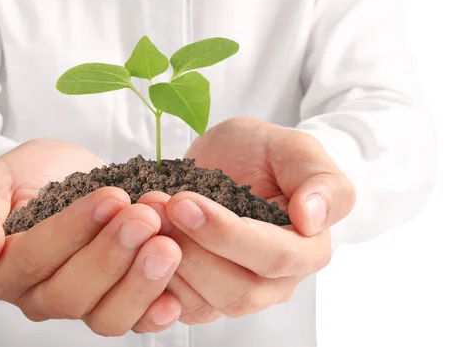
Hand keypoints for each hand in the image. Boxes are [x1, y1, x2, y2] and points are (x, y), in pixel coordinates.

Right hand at [0, 139, 182, 334]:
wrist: (61, 178)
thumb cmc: (26, 177)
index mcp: (1, 268)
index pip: (32, 259)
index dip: (71, 232)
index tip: (110, 198)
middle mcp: (37, 295)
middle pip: (70, 293)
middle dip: (111, 255)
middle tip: (145, 217)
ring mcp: (78, 303)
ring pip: (103, 316)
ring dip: (138, 282)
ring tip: (167, 245)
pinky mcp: (112, 301)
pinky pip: (132, 321)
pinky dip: (153, 313)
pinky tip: (175, 299)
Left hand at [145, 117, 355, 322]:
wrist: (229, 162)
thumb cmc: (264, 154)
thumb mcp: (293, 148)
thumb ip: (319, 179)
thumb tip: (313, 218)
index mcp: (307, 249)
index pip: (274, 256)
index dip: (225, 234)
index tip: (183, 202)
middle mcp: (275, 282)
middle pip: (236, 290)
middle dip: (190, 250)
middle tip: (156, 208)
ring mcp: (236, 292)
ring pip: (203, 304)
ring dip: (165, 264)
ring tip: (143, 217)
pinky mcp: (201, 295)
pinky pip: (177, 307)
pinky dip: (151, 280)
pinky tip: (136, 244)